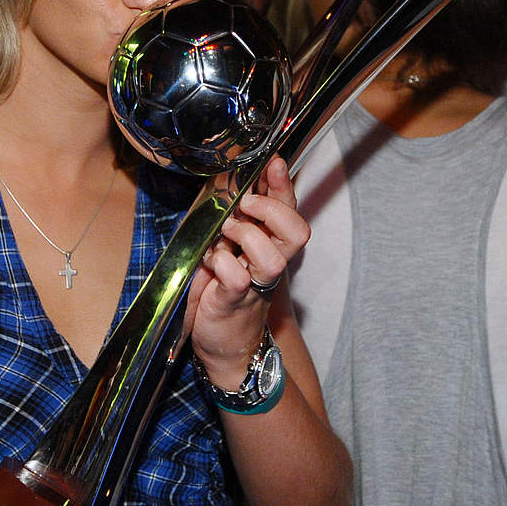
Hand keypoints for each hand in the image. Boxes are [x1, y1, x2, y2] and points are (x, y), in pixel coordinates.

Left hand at [185, 156, 308, 388]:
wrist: (223, 343)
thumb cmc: (222, 288)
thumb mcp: (230, 244)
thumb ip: (236, 216)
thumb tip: (232, 179)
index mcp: (270, 244)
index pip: (288, 209)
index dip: (283, 184)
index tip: (274, 162)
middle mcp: (270, 263)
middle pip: (297, 232)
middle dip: (271, 210)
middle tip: (244, 205)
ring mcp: (255, 284)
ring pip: (273, 258)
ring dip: (246, 236)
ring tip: (224, 234)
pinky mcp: (233, 300)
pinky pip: (236, 278)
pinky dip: (221, 263)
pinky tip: (209, 260)